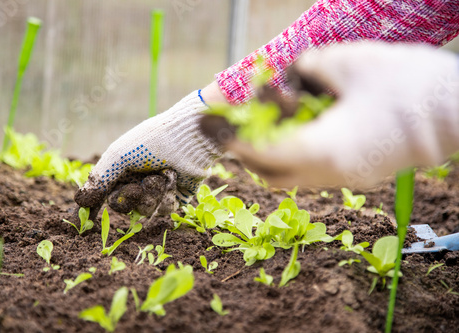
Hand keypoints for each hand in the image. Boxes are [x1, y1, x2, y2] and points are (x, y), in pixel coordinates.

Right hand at [74, 90, 223, 217]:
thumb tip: (80, 201)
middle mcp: (138, 180)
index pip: (104, 194)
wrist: (187, 139)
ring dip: (152, 194)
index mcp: (121, 169)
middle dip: (131, 197)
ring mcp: (158, 189)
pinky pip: (166, 210)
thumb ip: (99, 179)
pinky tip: (174, 180)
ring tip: (163, 175)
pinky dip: (168, 196)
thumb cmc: (150, 142)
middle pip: (124, 207)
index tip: (85, 223)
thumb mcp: (118, 156)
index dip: (94, 207)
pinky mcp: (177, 195)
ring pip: (146, 210)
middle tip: (140, 185)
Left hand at [225, 42, 458, 187]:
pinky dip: (295, 153)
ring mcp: (346, 180)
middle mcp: (330, 175)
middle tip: (235, 126)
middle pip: (271, 175)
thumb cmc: (407, 84)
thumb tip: (288, 77)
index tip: (214, 127)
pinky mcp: (358, 175)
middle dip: (247, 152)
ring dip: (271, 152)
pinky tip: (300, 125)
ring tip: (268, 120)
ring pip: (292, 177)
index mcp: (324, 150)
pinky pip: (313, 171)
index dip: (233, 141)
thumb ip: (306, 71)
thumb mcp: (347, 64)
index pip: (261, 156)